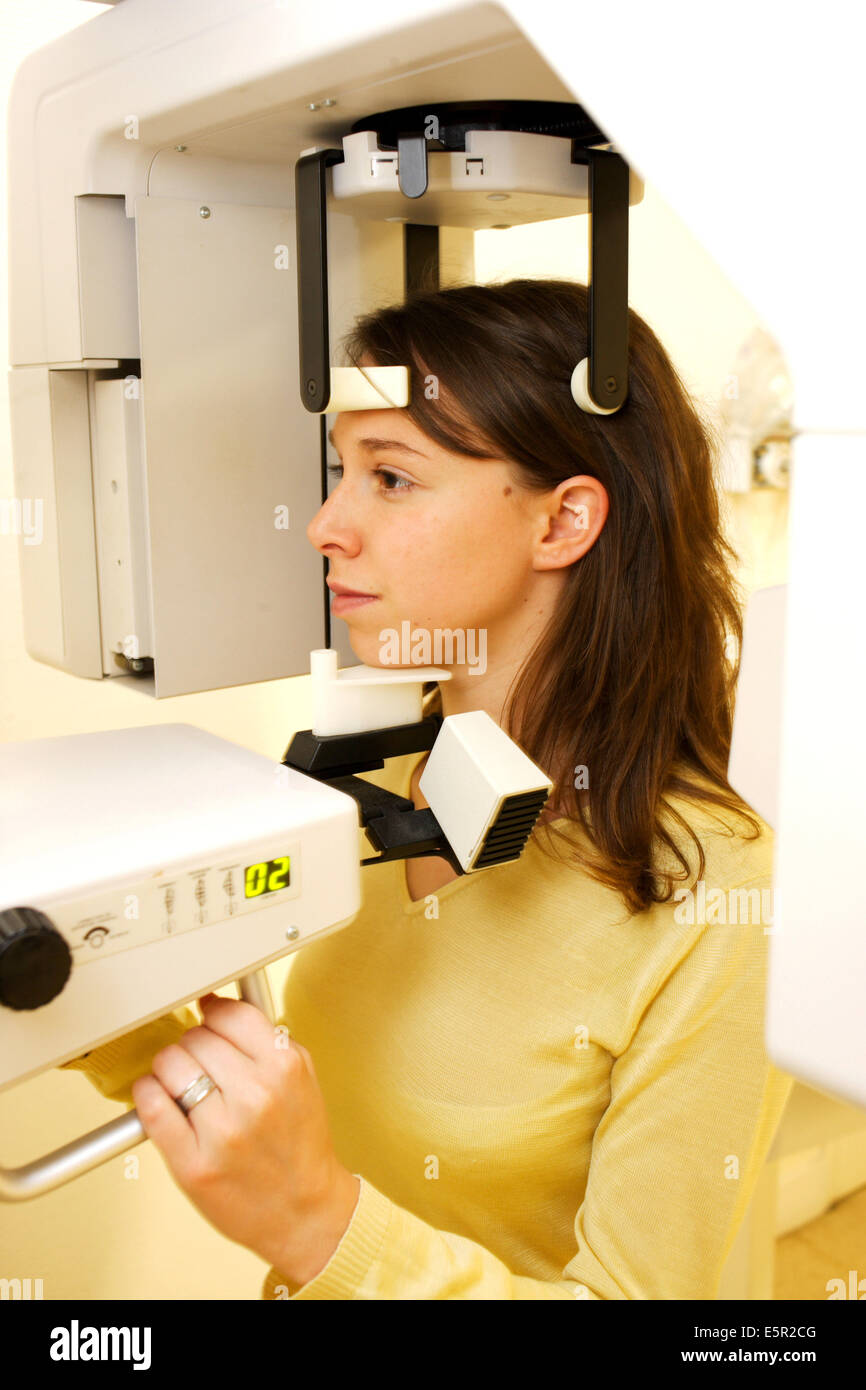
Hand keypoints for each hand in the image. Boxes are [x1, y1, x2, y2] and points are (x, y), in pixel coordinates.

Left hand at [131, 993, 359, 1281]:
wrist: (304, 1210)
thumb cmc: (299, 1142)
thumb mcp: (302, 1078)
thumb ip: (266, 1038)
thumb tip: (215, 1005)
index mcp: (284, 1068)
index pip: (228, 1014)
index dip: (213, 1014)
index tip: (207, 1020)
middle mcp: (255, 1096)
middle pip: (195, 1037)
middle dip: (192, 1045)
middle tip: (199, 1063)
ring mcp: (223, 1131)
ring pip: (169, 1065)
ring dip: (168, 1068)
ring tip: (180, 1083)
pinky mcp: (193, 1164)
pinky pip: (152, 1107)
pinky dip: (147, 1093)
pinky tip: (157, 1096)